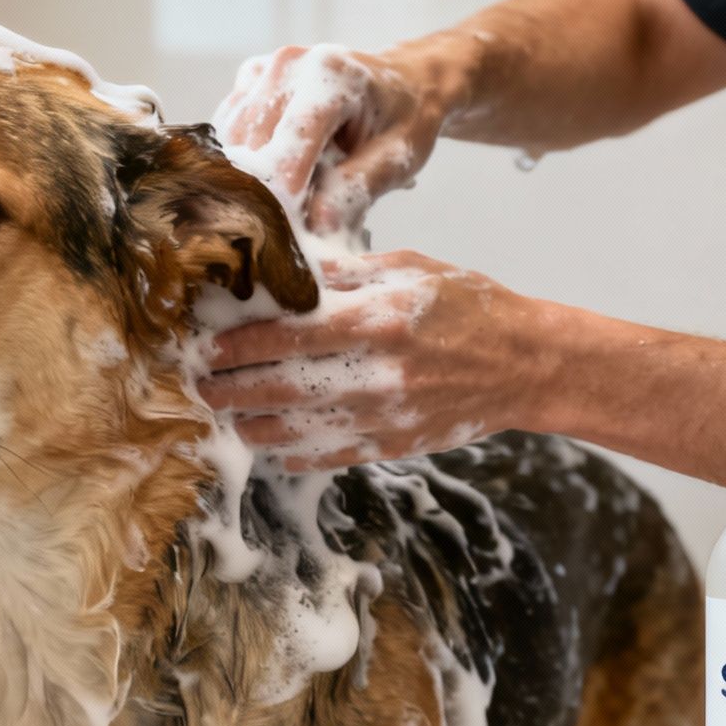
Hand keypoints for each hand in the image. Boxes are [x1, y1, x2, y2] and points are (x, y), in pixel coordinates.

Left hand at [199, 251, 547, 470]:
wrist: (524, 365)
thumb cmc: (466, 308)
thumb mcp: (409, 269)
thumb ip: (346, 275)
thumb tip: (285, 271)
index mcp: (377, 320)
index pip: (289, 335)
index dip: (240, 344)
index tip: (209, 345)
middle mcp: (376, 373)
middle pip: (280, 386)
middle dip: (231, 389)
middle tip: (201, 386)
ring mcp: (383, 415)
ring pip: (296, 431)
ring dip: (251, 425)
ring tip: (226, 416)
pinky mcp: (392, 446)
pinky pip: (327, 455)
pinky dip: (291, 453)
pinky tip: (269, 444)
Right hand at [213, 43, 461, 234]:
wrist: (404, 82)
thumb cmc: (405, 120)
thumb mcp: (398, 158)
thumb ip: (357, 189)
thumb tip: (315, 225)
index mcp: (330, 76)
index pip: (287, 148)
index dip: (283, 199)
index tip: (292, 235)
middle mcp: (287, 65)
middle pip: (251, 150)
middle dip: (267, 193)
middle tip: (296, 222)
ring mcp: (263, 71)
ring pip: (231, 145)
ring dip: (253, 178)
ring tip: (294, 192)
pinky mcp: (248, 82)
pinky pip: (228, 134)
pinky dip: (245, 161)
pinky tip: (280, 169)